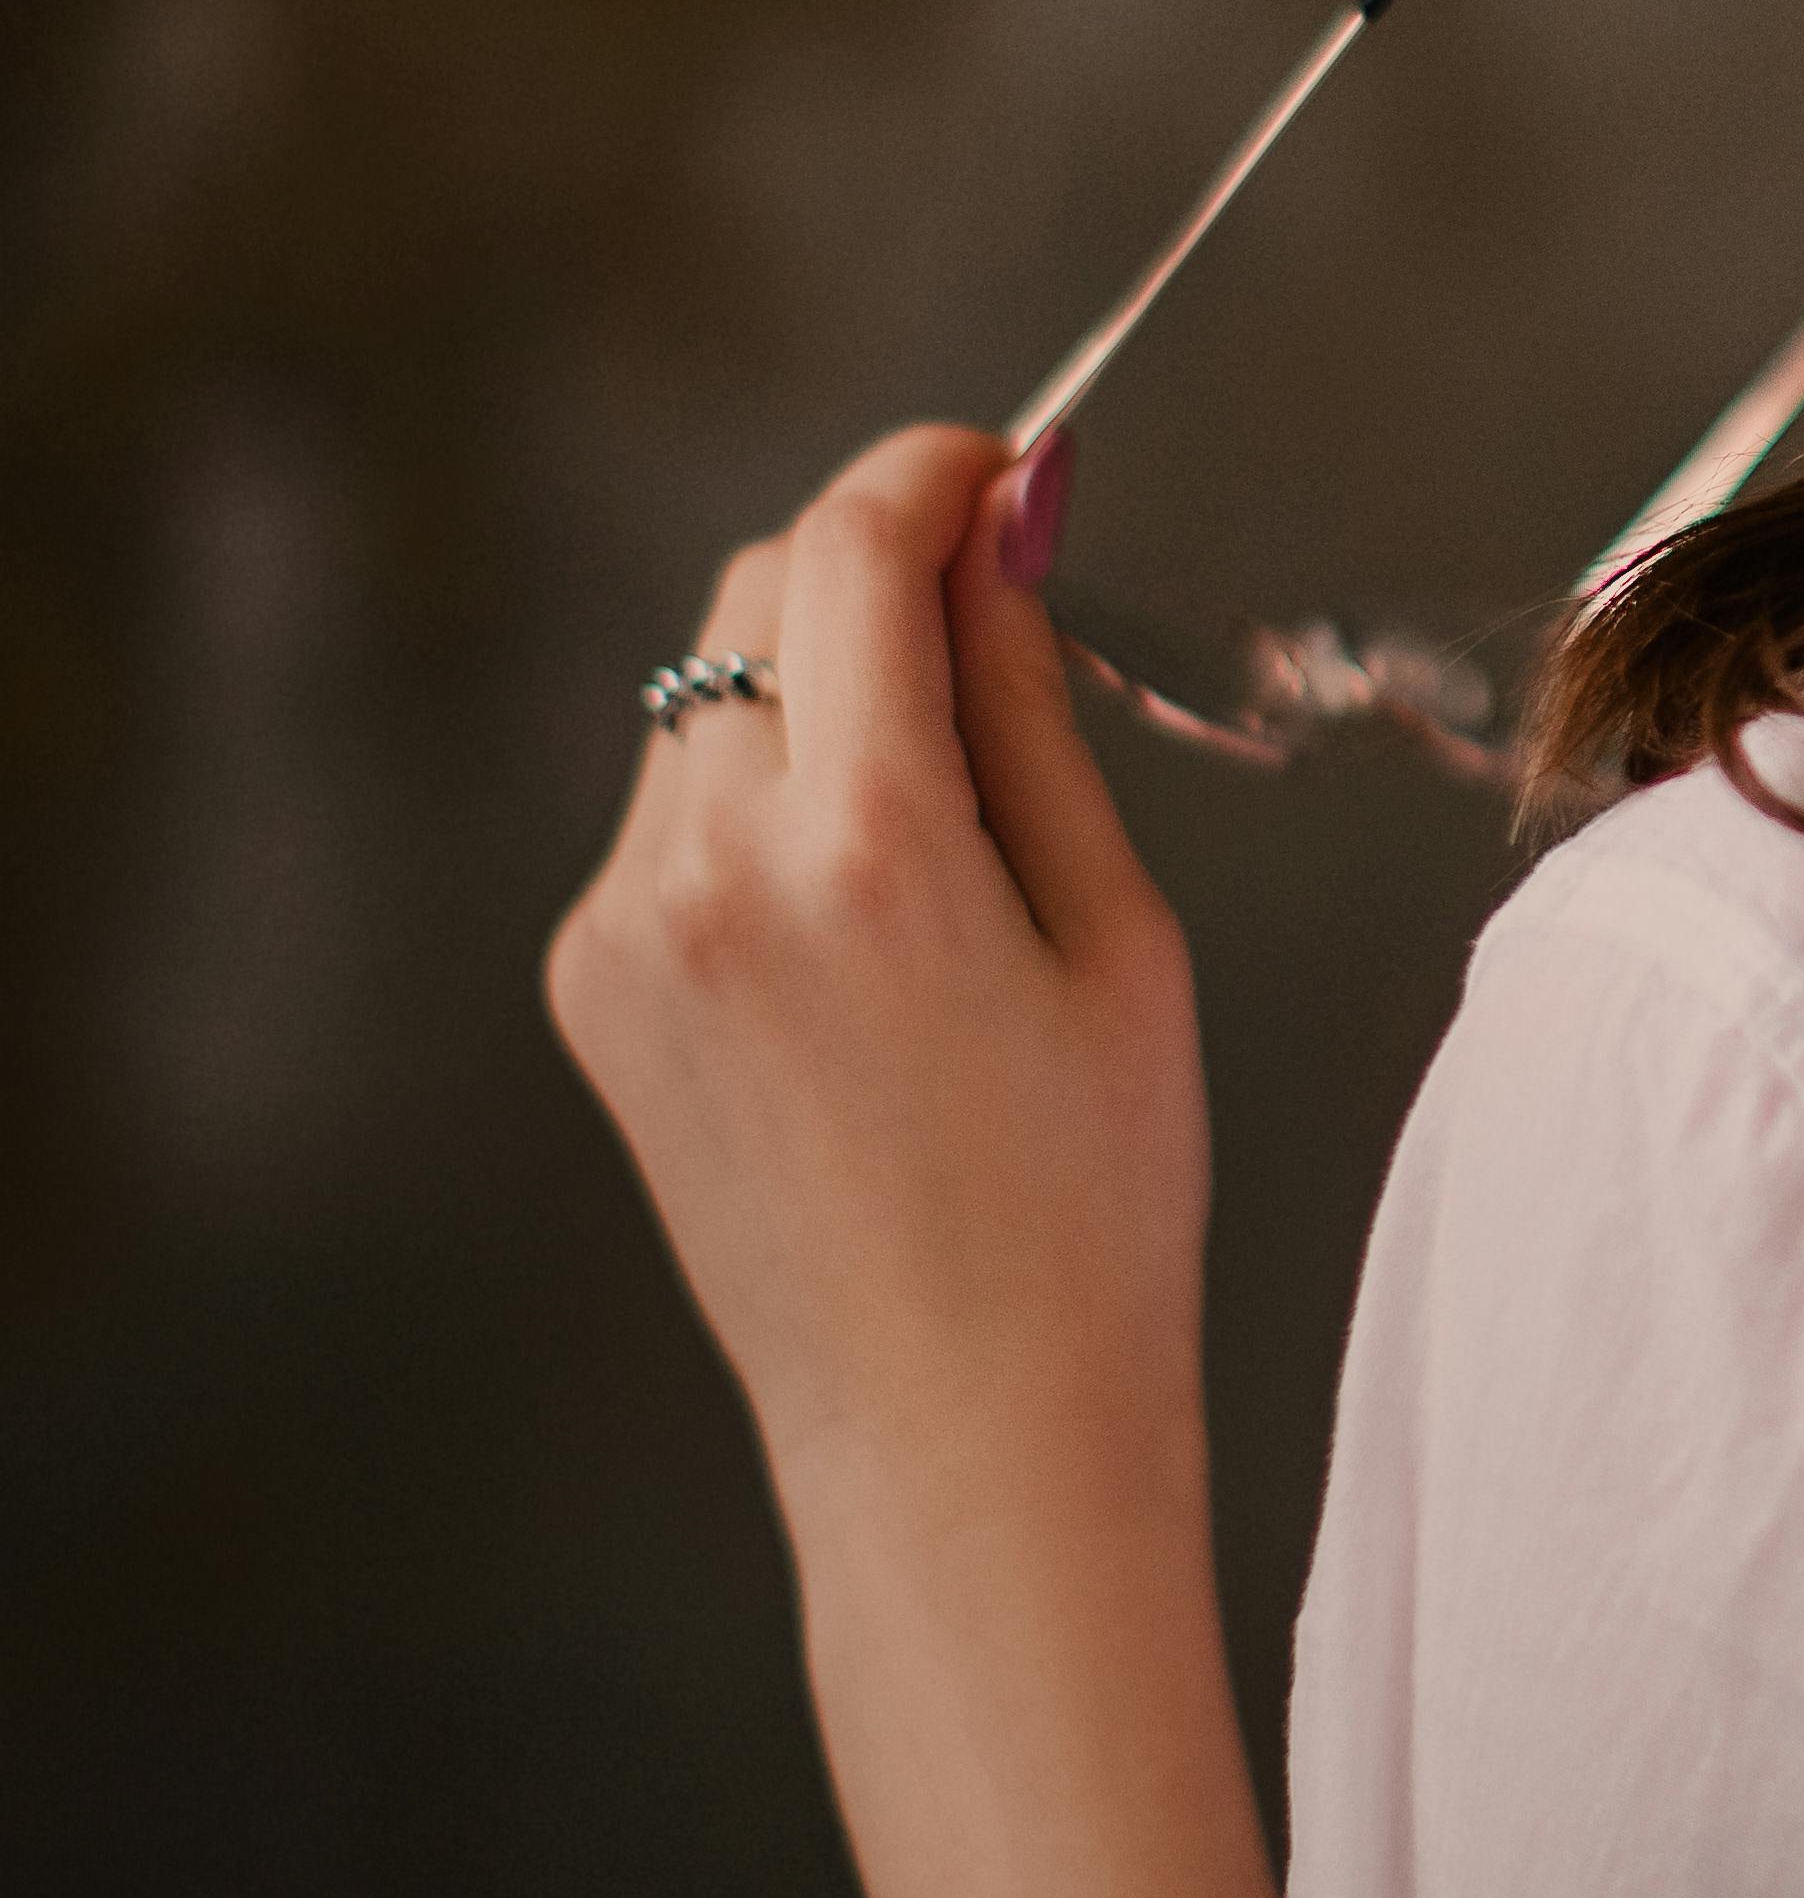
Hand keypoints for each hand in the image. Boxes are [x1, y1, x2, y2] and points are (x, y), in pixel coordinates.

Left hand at [549, 421, 1208, 1569]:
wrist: (959, 1430)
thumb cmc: (1089, 1201)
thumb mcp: (1118, 934)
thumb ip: (1035, 707)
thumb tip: (1007, 529)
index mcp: (870, 847)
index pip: (858, 542)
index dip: (937, 468)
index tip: (1006, 468)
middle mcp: (712, 868)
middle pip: (760, 590)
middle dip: (874, 565)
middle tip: (994, 613)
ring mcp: (625, 930)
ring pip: (709, 698)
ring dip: (819, 689)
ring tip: (944, 823)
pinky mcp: (591, 985)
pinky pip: (676, 815)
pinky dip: (764, 802)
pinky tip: (864, 925)